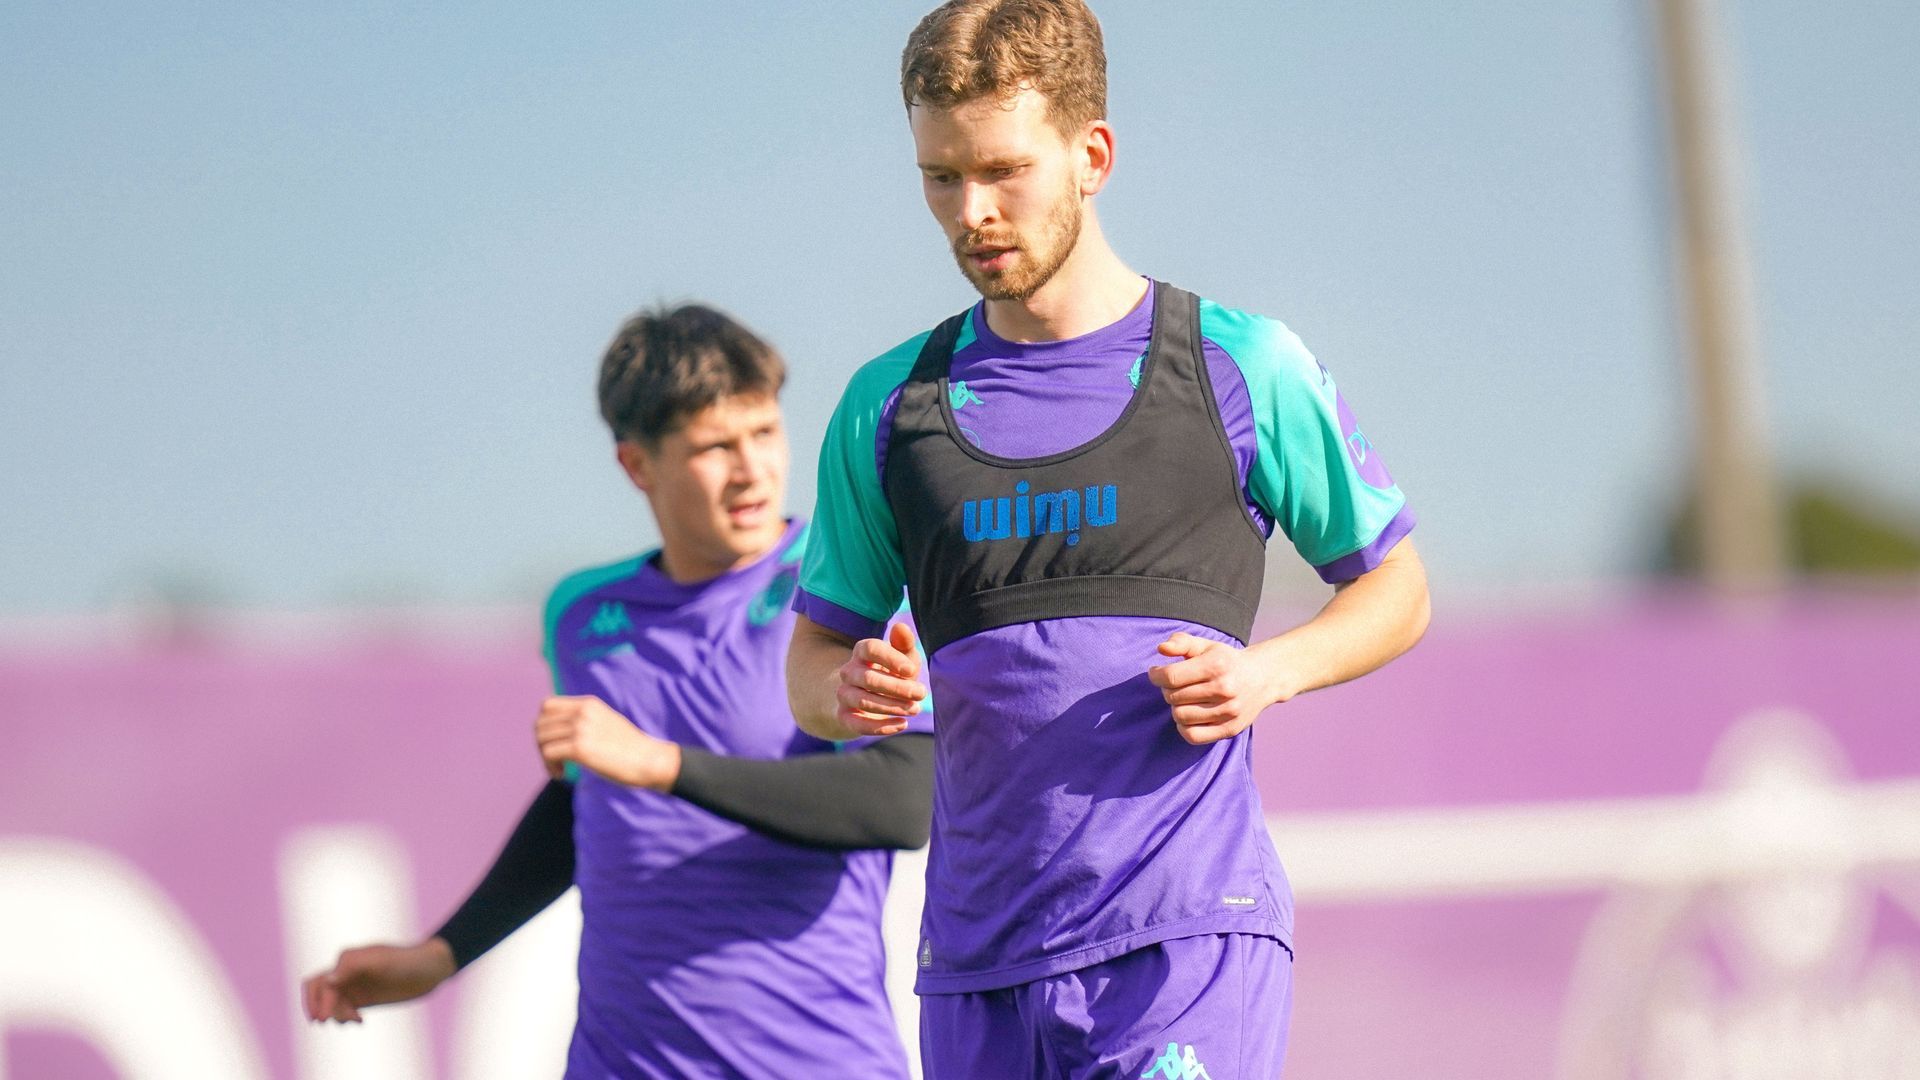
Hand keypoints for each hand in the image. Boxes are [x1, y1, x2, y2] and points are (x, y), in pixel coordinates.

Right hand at [300, 939, 455, 1023]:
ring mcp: (355, 985)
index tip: (325, 1018)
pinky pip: (343, 1008)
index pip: (320, 983)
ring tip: (356, 1019)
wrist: (430, 969)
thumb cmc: (406, 960)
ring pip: (330, 1003)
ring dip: (336, 1014)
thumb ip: (352, 966)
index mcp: (347, 960)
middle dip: (319, 1008)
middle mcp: (347, 972)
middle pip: (318, 992)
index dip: (319, 1001)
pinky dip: (344, 1017)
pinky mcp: (364, 998)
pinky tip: (359, 1020)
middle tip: (329, 1022)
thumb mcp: (381, 961)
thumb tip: (328, 980)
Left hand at [535, 695, 681, 790]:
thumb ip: (584, 721)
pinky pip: (549, 754)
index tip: (553, 742)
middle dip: (542, 744)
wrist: (650, 760)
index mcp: (588, 704)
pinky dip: (550, 767)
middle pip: (541, 724)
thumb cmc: (630, 748)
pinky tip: (561, 774)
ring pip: (542, 739)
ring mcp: (581, 729)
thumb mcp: (605, 723)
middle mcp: (583, 712)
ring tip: (559, 769)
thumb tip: (559, 733)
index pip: (547, 706)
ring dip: (545, 758)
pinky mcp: (580, 748)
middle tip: (554, 760)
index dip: (544, 725)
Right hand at [834, 622, 927, 737]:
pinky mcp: (844, 716)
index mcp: (861, 651)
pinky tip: (902, 724)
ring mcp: (844, 694)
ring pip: (863, 701)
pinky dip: (880, 727)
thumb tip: (901, 627)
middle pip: (869, 678)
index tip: (911, 671)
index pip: (870, 649)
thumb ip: (904, 644)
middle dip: (897, 688)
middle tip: (921, 693)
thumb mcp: (902, 658)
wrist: (866, 696)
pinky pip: (857, 724)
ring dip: (891, 707)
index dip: (891, 659)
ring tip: (915, 709)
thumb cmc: (892, 673)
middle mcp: (849, 671)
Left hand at [1146, 632, 1283, 745]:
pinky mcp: (1230, 729)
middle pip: (1173, 697)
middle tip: (1175, 685)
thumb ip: (1181, 642)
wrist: (1263, 678)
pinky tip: (1188, 715)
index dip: (1156, 675)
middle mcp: (1224, 689)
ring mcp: (1228, 711)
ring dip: (1175, 707)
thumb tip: (1161, 649)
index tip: (1156, 673)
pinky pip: (1193, 736)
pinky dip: (1183, 727)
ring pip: (1180, 716)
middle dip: (1167, 690)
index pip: (1171, 676)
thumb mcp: (1205, 645)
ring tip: (1183, 699)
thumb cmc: (1226, 660)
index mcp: (1216, 665)